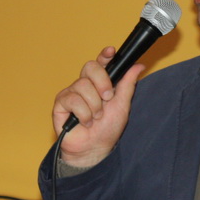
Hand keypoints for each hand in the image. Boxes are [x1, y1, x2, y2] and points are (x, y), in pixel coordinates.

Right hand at [51, 46, 145, 167]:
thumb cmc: (107, 129)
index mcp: (100, 83)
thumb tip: (138, 65)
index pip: (101, 63)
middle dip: (102, 82)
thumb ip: (127, 84)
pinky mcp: (60, 103)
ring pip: (83, 85)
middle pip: (90, 66)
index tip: (111, 52)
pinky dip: (83, 113)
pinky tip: (84, 122)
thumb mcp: (122, 105)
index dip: (104, 55)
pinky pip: (73, 99)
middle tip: (107, 98)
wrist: (95, 148)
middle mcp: (85, 85)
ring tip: (95, 118)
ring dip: (94, 105)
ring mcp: (71, 93)